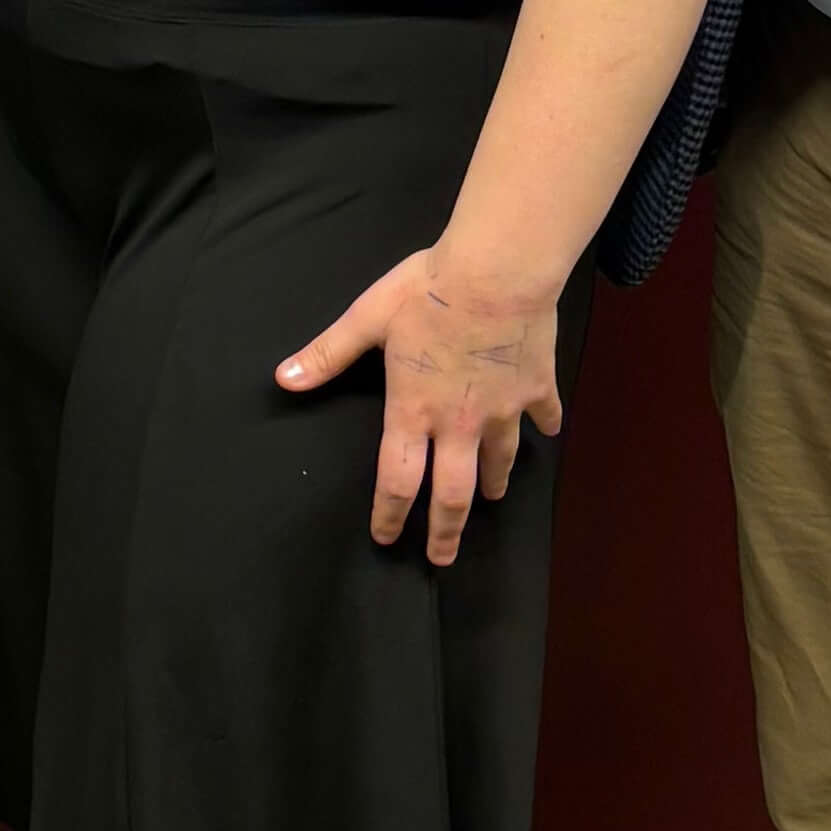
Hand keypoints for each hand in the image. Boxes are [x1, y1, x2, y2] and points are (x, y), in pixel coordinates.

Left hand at [279, 243, 564, 563]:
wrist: (498, 271)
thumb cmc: (428, 291)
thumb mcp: (367, 318)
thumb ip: (328, 354)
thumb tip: (283, 380)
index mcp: (413, 410)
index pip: (398, 479)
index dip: (391, 515)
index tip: (388, 539)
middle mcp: (459, 423)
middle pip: (454, 494)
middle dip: (447, 532)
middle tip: (444, 559)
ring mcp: (503, 410)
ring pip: (500, 462)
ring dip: (493, 484)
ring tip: (491, 498)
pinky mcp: (537, 388)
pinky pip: (544, 416)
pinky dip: (545, 427)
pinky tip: (547, 431)